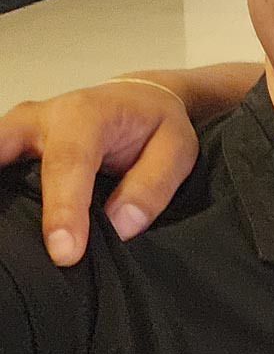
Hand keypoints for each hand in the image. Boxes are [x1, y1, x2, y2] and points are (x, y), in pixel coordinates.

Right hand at [0, 81, 198, 265]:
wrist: (140, 99)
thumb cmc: (157, 125)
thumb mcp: (176, 150)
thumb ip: (151, 187)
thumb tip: (120, 226)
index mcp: (85, 115)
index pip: (68, 165)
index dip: (64, 211)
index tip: (65, 254)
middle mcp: (41, 118)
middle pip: (3, 153)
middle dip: (2, 196)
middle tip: (9, 247)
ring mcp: (18, 130)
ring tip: (7, 243)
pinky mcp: (10, 146)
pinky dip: (1, 193)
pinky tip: (8, 227)